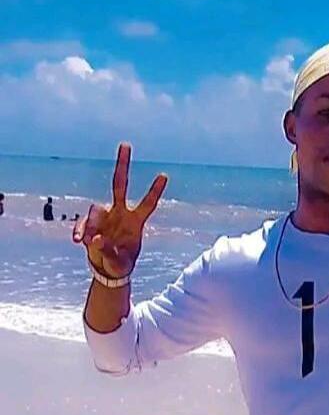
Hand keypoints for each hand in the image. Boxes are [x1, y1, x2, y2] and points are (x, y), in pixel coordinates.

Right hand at [72, 143, 167, 277]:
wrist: (107, 270)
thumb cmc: (120, 264)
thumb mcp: (118, 262)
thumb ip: (108, 251)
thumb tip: (96, 238)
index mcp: (135, 222)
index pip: (148, 204)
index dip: (155, 191)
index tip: (164, 175)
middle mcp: (120, 213)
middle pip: (120, 184)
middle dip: (123, 165)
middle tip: (126, 144)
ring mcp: (104, 217)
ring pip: (96, 209)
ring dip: (92, 223)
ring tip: (89, 241)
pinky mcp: (90, 225)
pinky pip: (83, 223)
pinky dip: (80, 230)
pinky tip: (78, 241)